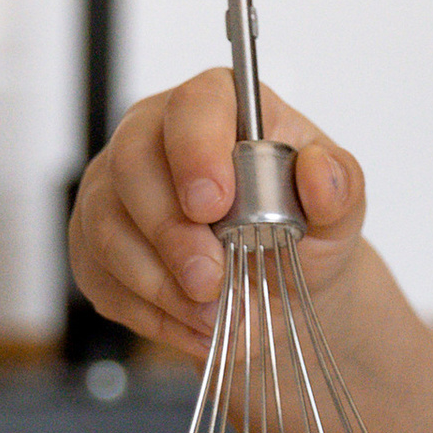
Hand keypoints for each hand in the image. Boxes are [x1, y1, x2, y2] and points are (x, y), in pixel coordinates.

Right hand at [67, 67, 366, 359]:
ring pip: (107, 226)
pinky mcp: (94, 244)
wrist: (278, 284)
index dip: (195, 149)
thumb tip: (319, 174)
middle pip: (132, 164)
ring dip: (160, 284)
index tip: (213, 204)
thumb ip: (339, 187)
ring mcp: (114, 189)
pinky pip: (101, 277)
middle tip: (210, 281)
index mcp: (218, 107)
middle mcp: (153, 136)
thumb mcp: (338, 210)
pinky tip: (194, 328)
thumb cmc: (300, 229)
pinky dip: (150, 314)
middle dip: (171, 232)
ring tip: (214, 317)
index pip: (193, 104)